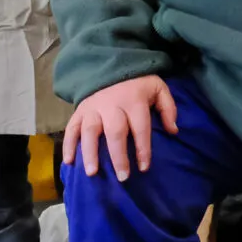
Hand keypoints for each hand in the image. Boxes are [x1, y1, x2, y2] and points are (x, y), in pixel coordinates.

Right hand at [62, 75, 178, 179]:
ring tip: (91, 173)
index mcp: (134, 100)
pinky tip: (69, 162)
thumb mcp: (158, 88)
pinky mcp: (80, 110)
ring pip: (90, 131)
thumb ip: (168, 108)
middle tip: (122, 177)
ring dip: (90, 153)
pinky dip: (68, 144)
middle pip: (114, 132)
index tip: (144, 168)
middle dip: (118, 156)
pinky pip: (71, 128)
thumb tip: (173, 131)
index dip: (142, 149)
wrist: (111, 64)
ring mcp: (93, 108)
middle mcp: (112, 105)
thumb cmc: (138, 83)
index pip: (140, 128)